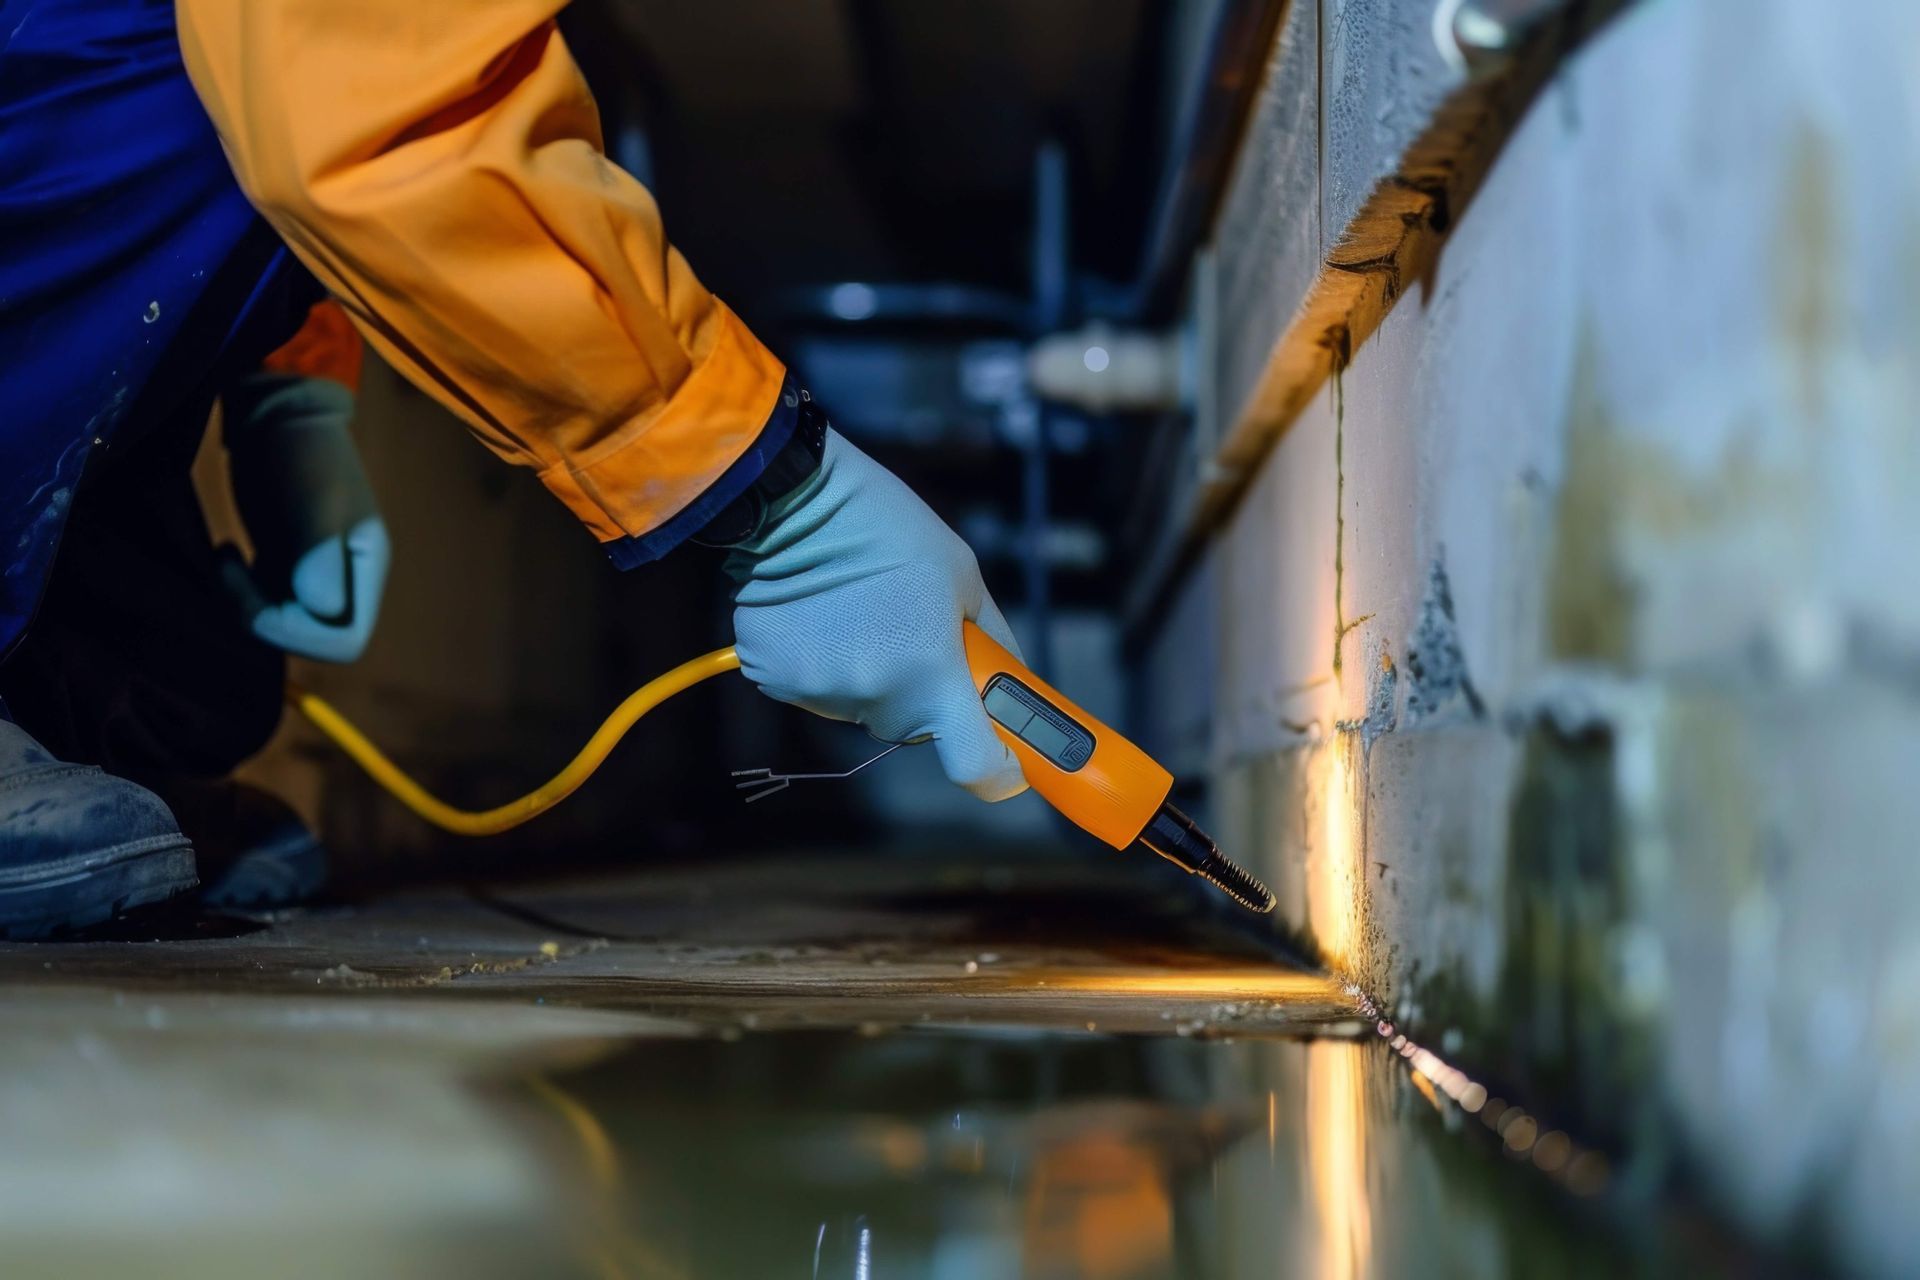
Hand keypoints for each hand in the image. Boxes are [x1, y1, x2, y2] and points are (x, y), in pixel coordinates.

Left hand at [218, 373, 388, 662]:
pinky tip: (226, 554)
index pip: (344, 641)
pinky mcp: (286, 563)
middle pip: (310, 639)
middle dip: (262, 618)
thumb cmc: (301, 453)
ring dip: (244, 605)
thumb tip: (323, 610)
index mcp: (365, 568)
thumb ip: (319, 554)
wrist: (276, 416)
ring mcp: (315, 572)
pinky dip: (240, 592)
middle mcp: (346, 579)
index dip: (297, 634)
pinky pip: (268, 602)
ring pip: (285, 624)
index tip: (257, 595)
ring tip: (223, 559)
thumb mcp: (313, 500)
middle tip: (227, 571)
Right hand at [725, 430, 1028, 801]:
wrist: (797, 496)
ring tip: (855, 612)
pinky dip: (820, 661)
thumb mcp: (965, 579)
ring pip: (859, 706)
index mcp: (933, 674)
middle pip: (911, 728)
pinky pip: (813, 687)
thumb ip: (990, 644)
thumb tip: (1009, 688)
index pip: (975, 765)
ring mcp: (819, 692)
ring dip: (866, 674)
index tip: (1004, 760)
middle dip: (919, 694)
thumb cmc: (892, 531)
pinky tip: (817, 614)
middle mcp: (876, 696)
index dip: (997, 771)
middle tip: (907, 634)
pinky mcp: (772, 678)